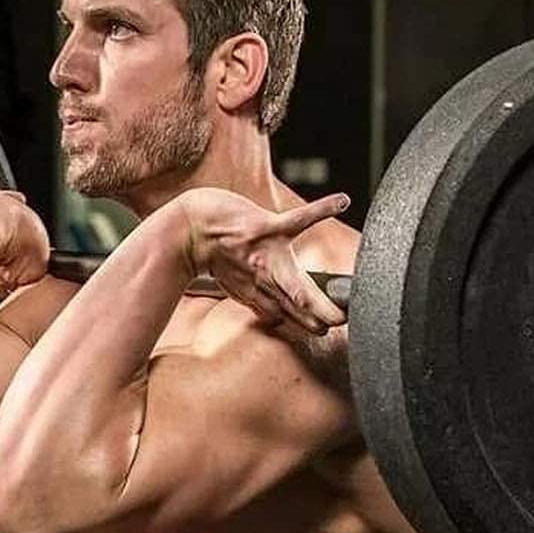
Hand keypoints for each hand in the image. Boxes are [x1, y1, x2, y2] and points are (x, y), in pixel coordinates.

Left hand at [176, 187, 349, 335]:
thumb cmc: (216, 255)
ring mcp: (268, 254)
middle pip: (298, 304)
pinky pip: (299, 219)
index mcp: (264, 293)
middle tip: (340, 323)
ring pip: (295, 283)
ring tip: (335, 305)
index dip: (313, 324)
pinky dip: (322, 209)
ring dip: (313, 297)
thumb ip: (261, 303)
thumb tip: (278, 320)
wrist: (190, 230)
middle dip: (318, 317)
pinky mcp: (266, 227)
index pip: (293, 315)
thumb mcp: (237, 287)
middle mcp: (266, 279)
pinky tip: (343, 202)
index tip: (331, 329)